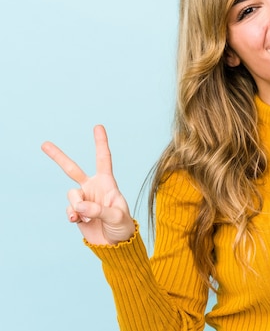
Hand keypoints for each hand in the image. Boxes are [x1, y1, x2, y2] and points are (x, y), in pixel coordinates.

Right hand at [42, 125, 135, 244]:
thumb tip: (79, 207)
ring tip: (88, 217)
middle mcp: (93, 188)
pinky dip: (72, 216)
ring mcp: (84, 200)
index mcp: (107, 183)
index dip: (100, 143)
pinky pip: (69, 210)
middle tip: (44, 144)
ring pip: (71, 195)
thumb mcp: (117, 216)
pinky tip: (80, 222)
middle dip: (58, 157)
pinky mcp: (77, 213)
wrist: (115, 244)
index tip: (98, 126)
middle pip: (72, 169)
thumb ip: (98, 210)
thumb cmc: (123, 226)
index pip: (104, 159)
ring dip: (77, 206)